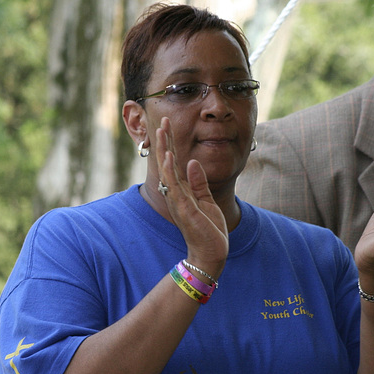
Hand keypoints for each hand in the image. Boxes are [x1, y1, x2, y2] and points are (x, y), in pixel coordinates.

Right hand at [156, 117, 227, 277]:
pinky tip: (168, 157)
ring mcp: (178, 200)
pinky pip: (174, 186)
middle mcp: (176, 194)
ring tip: (163, 131)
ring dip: (165, 150)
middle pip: (167, 162)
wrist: (211, 253)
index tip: (168, 125)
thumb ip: (198, 182)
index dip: (171, 143)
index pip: (175, 162)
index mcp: (182, 191)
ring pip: (168, 171)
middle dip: (166, 141)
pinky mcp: (184, 208)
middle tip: (163, 119)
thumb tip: (192, 162)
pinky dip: (170, 171)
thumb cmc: (208, 229)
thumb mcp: (206, 200)